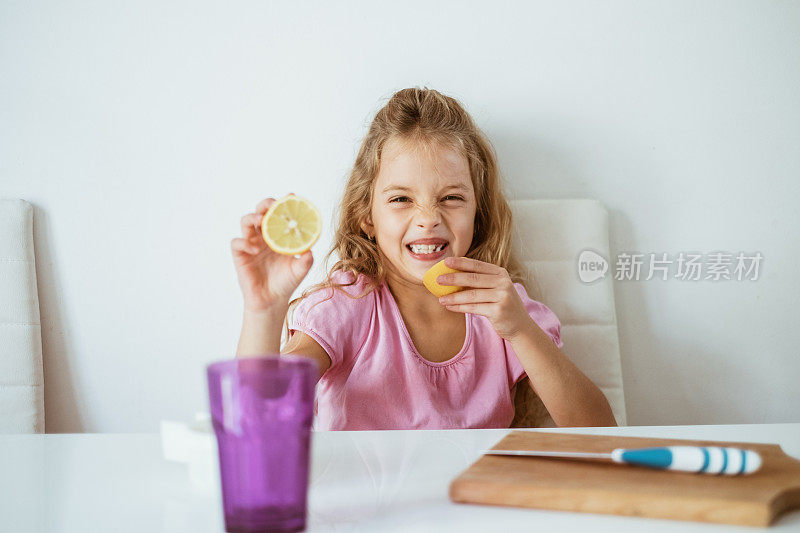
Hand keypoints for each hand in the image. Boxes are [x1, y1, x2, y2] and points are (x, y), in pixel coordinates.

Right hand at [230, 196, 313, 312]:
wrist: (272, 301)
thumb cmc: (286, 283)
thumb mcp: (300, 270)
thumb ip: (306, 260)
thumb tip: (309, 250)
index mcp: (279, 235)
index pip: (279, 214)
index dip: (283, 204)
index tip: (291, 196)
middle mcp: (264, 237)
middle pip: (260, 212)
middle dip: (265, 205)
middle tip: (272, 205)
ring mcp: (251, 244)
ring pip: (245, 222)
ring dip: (252, 217)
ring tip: (260, 220)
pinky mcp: (240, 255)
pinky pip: (237, 243)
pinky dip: (244, 242)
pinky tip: (255, 250)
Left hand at [435, 256, 530, 340]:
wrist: (520, 326)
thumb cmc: (502, 305)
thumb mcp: (495, 289)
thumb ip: (479, 282)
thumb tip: (452, 276)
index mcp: (501, 273)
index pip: (477, 265)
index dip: (461, 263)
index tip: (445, 262)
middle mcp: (503, 283)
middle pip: (473, 279)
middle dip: (453, 278)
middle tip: (438, 279)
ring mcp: (502, 296)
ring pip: (472, 295)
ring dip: (454, 296)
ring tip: (441, 298)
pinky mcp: (498, 311)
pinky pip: (474, 308)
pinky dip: (459, 307)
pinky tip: (449, 306)